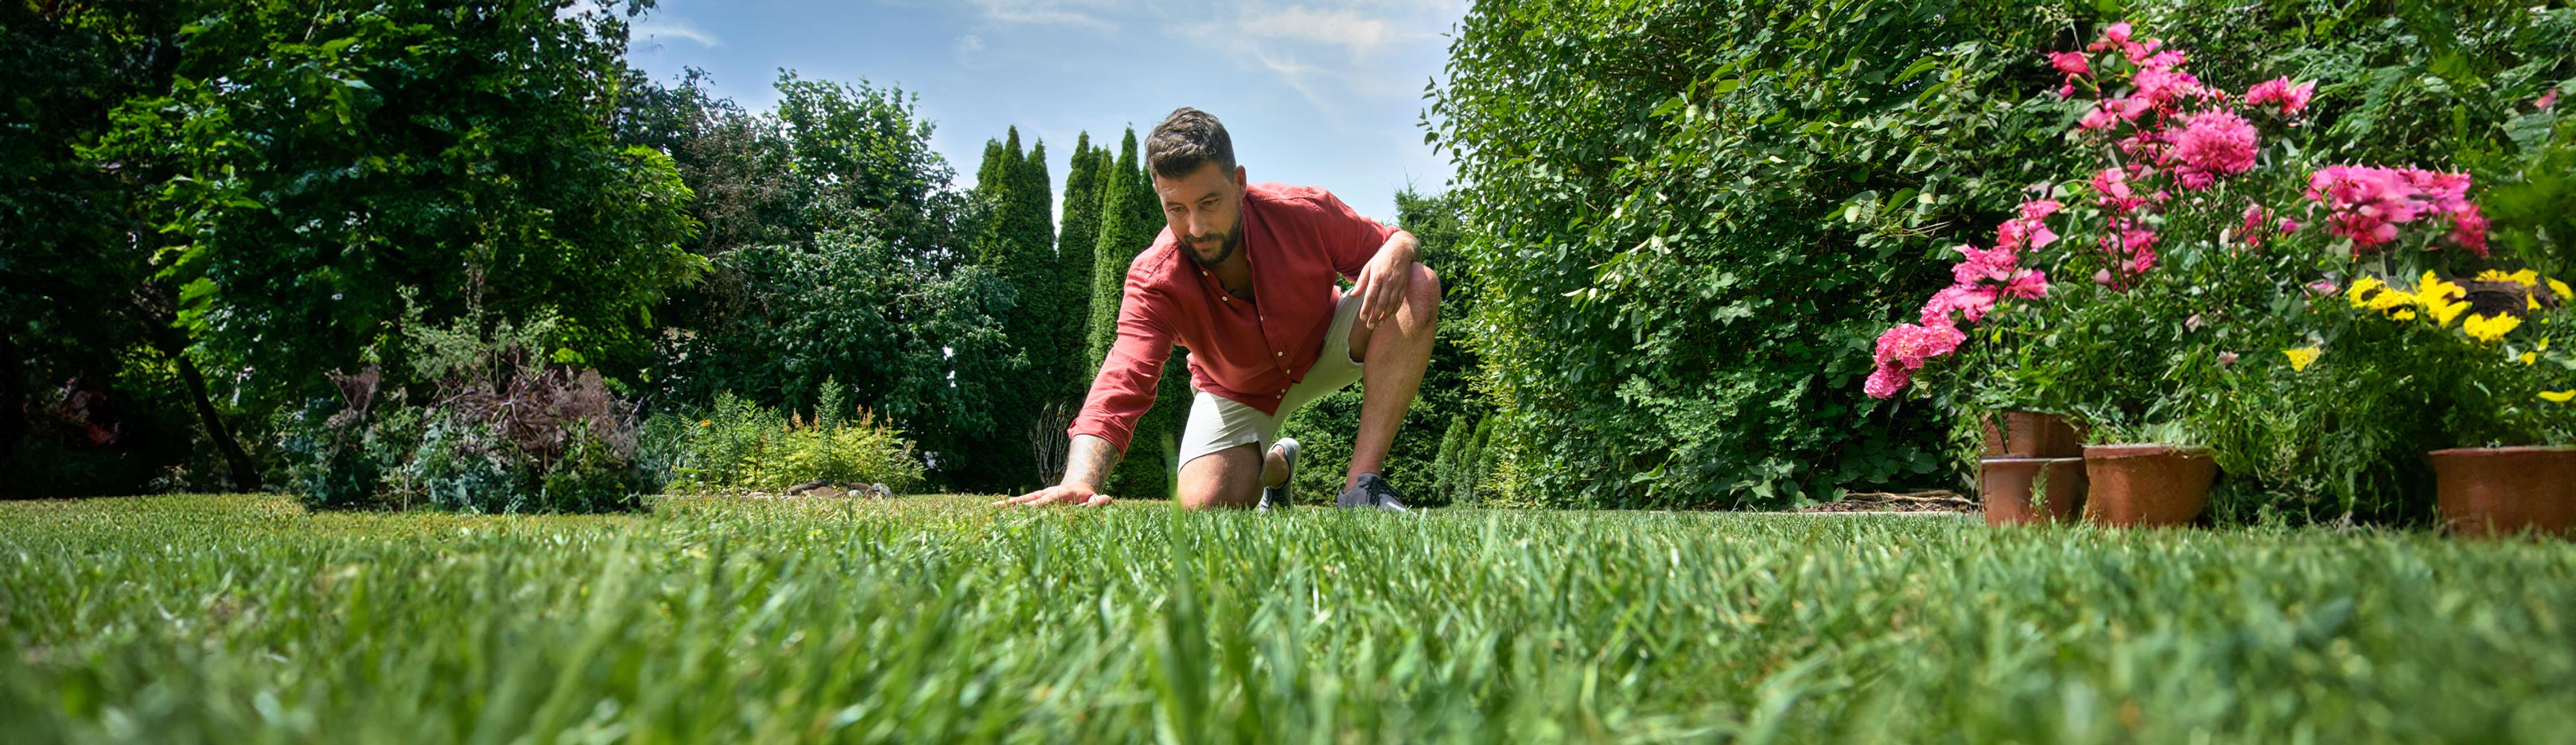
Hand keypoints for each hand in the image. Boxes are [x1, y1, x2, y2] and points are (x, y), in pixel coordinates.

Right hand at [993, 483, 1111, 507]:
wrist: (1079, 489)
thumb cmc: (1088, 498)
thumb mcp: (1095, 499)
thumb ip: (1099, 502)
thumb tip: (1108, 499)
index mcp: (1060, 494)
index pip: (1050, 500)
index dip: (1041, 504)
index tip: (1032, 508)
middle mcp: (1047, 494)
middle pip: (1031, 499)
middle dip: (1020, 504)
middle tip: (1006, 509)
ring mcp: (1040, 497)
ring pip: (1022, 500)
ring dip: (1008, 505)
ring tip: (993, 508)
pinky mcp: (1035, 501)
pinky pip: (1021, 504)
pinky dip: (1008, 506)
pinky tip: (994, 509)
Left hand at [1352, 251, 1412, 329]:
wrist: (1401, 249)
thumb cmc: (1381, 258)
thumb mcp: (1368, 266)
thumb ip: (1361, 282)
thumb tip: (1353, 295)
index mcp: (1377, 276)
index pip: (1370, 296)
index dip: (1366, 308)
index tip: (1362, 318)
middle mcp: (1388, 281)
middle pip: (1381, 303)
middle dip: (1375, 316)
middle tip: (1370, 326)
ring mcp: (1397, 284)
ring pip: (1391, 304)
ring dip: (1385, 315)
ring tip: (1378, 324)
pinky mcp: (1404, 286)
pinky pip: (1399, 300)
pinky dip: (1394, 310)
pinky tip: (1389, 316)